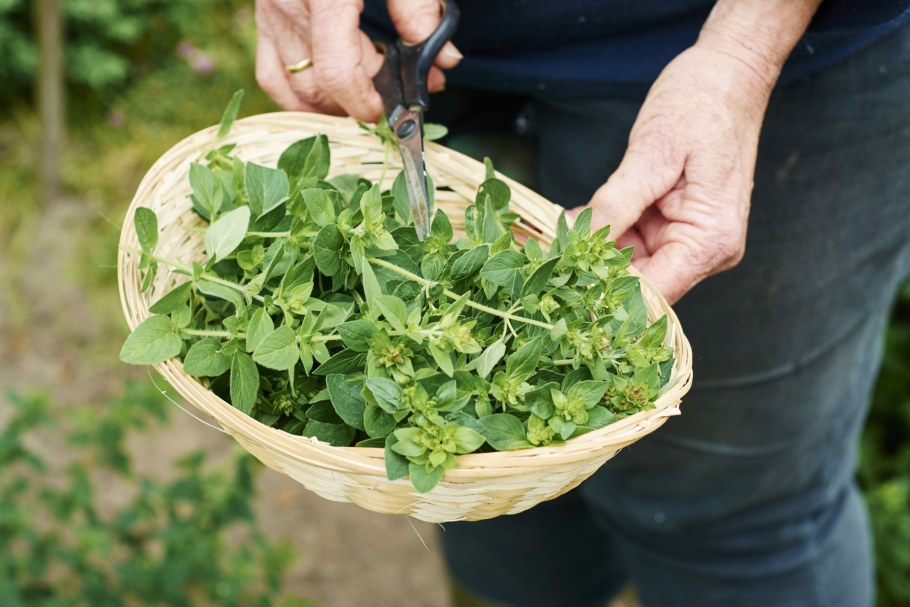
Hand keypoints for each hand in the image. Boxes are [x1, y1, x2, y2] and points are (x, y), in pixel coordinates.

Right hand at [255, 0, 461, 120]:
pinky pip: (271, 70)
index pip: (336, 72)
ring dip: (331, 102)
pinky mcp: (263, 13)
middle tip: (403, 89)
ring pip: (291, 85)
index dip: (366, 102)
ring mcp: (269, 12)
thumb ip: (420, 7)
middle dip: (361, 100)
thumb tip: (444, 57)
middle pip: (317, 85)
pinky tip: (330, 92)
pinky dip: (297, 92)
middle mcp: (288, 6)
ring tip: (369, 91)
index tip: (396, 110)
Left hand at [571, 45, 772, 303]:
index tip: (561, 286)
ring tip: (548, 236)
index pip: (654, 293)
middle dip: (590, 271)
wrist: (728, 73)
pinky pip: (632, 240)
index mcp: (710, 241)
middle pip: (640, 282)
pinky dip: (603, 232)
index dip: (605, 296)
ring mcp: (690, 239)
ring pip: (630, 263)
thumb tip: (580, 244)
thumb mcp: (653, 154)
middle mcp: (706, 250)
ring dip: (591, 251)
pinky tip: (571, 221)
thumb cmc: (701, 105)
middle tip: (541, 258)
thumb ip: (616, 204)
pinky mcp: (675, 224)